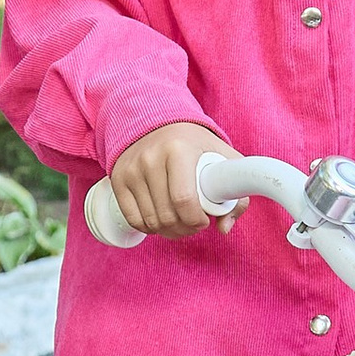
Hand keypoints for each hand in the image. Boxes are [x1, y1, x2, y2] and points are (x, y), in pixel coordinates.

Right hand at [108, 119, 232, 238]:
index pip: (184, 199)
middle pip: (167, 215)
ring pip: (150, 221)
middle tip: (193, 224)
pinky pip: (133, 219)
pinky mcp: (119, 179)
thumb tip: (225, 227)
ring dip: (168, 231)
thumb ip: (235, 191)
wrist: (158, 123)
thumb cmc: (195, 144)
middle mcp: (151, 158)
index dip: (196, 220)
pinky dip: (148, 228)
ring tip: (180, 223)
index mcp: (179, 149)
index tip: (204, 220)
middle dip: (185, 229)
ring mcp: (131, 169)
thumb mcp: (222, 158)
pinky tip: (160, 221)